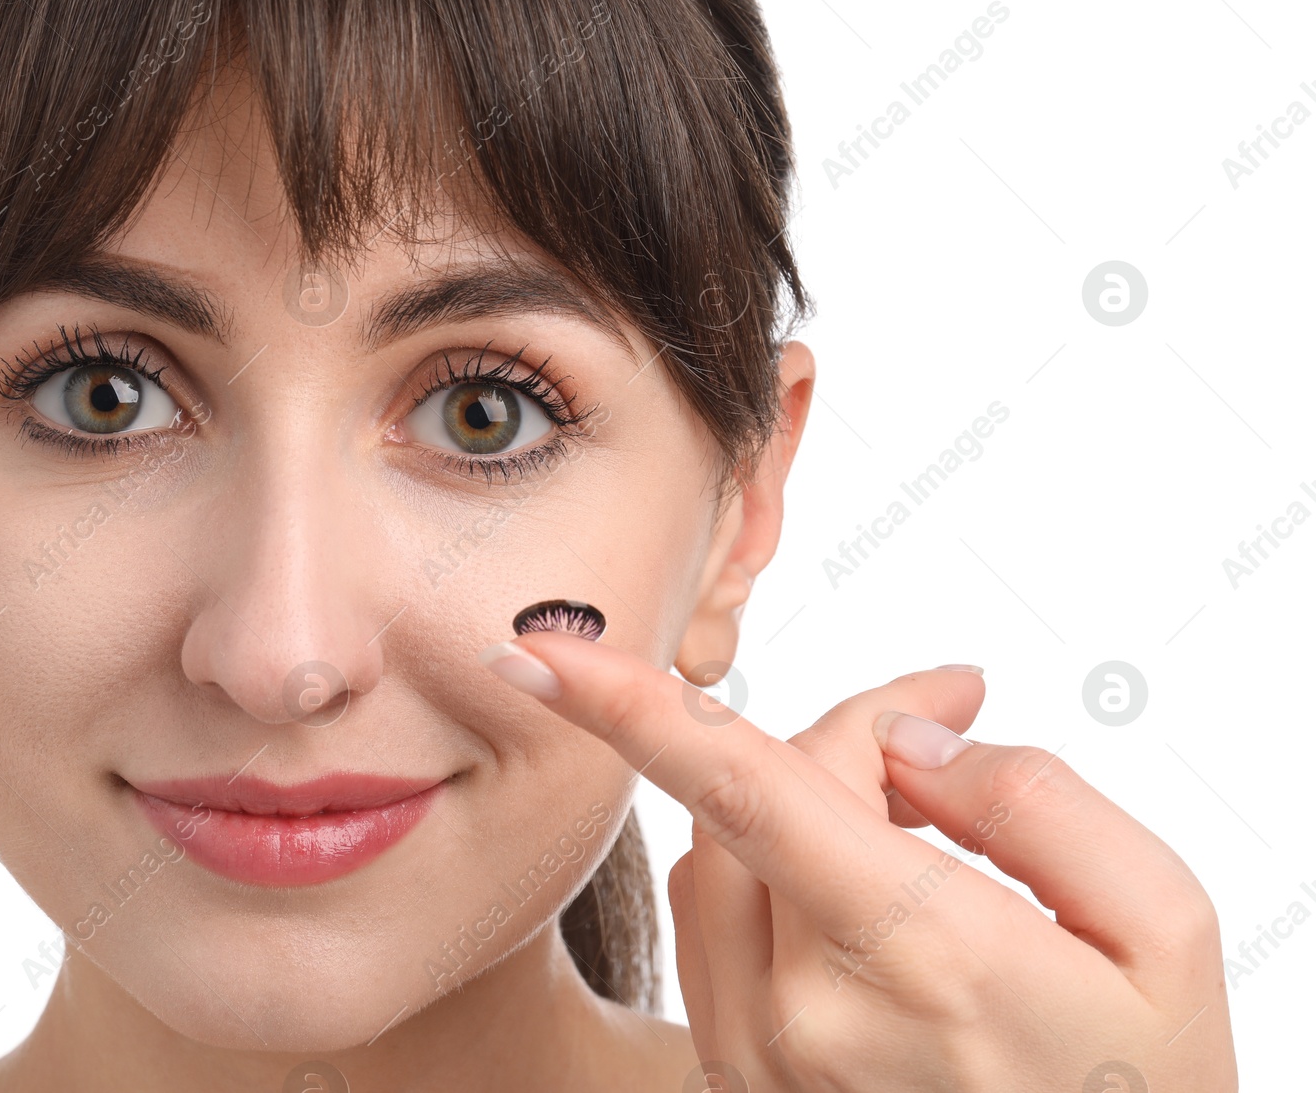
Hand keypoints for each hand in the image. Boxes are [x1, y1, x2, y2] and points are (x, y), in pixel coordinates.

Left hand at [480, 634, 1236, 1091]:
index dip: (629, 705)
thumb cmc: (1144, 1085)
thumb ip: (1030, 796)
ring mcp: (759, 1054)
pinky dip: (767, 871)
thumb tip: (904, 742)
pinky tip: (859, 894)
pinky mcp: (739, 1075)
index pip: (742, 788)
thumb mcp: (1157, 925)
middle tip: (950, 725)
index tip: (537, 645)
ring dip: (795, 803)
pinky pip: (717, 923)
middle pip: (755, 790)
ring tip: (918, 831)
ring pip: (717, 851)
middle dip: (845, 739)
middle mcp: (804, 1010)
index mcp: (914, 952)